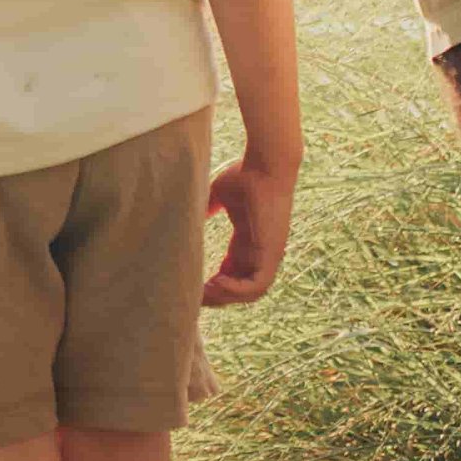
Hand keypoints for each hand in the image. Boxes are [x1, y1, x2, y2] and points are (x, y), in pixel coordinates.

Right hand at [203, 152, 296, 306]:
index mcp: (250, 240)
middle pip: (242, 287)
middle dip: (218, 295)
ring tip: (204, 293)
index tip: (197, 283)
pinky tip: (216, 283)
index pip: (235, 272)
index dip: (216, 282)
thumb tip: (189, 212)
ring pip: (251, 292)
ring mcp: (269, 254)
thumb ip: (208, 207)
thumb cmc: (245, 174)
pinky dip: (237, 290)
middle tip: (196, 296)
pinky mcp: (272, 253)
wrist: (265, 164)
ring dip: (226, 297)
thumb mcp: (220, 195)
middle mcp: (261, 252)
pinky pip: (257, 284)